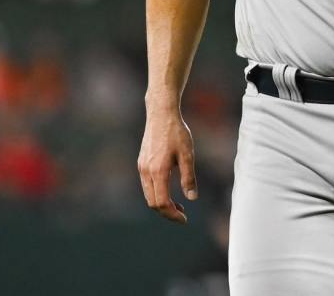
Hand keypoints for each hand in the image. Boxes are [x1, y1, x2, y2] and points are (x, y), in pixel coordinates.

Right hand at [137, 107, 197, 223]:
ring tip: (179, 205)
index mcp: (158, 171)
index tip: (185, 219)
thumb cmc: (177, 132)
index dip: (173, 214)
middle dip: (167, 212)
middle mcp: (146, 172)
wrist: (161, 114)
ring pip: (148, 195)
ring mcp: (141, 168)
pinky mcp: (141, 163)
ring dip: (162, 204)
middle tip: (183, 215)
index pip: (162, 203)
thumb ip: (188, 177)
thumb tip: (192, 198)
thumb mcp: (187, 154)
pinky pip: (147, 186)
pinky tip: (170, 190)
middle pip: (153, 203)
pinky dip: (157, 193)